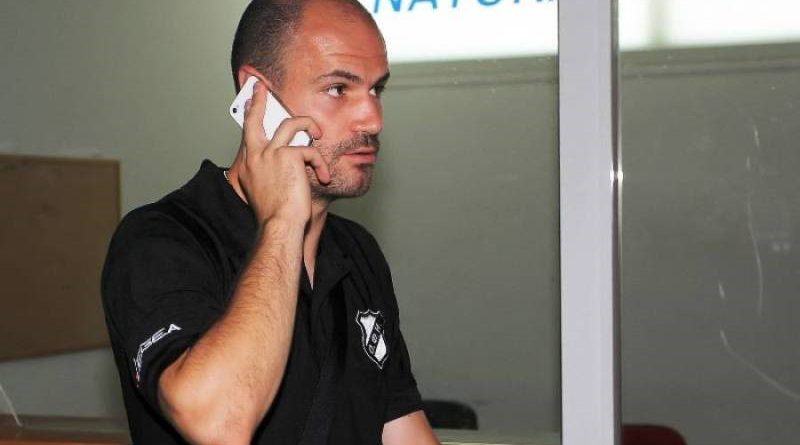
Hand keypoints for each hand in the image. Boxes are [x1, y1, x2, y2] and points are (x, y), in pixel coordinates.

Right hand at [235, 81, 329, 224]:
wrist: (280, 224)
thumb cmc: (275, 214)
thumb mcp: (264, 191)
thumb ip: (268, 173)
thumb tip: (282, 162)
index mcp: (249, 164)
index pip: (247, 133)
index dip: (250, 114)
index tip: (252, 98)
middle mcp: (256, 155)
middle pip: (256, 118)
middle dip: (260, 100)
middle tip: (262, 86)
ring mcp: (271, 153)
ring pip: (291, 124)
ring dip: (309, 125)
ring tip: (319, 134)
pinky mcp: (289, 156)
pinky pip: (310, 150)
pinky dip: (320, 163)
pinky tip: (324, 177)